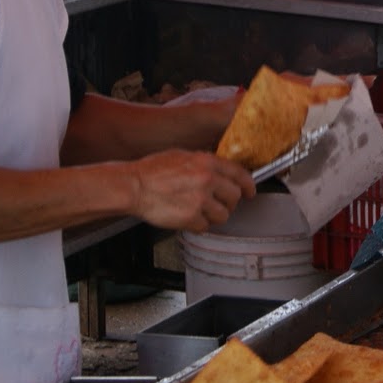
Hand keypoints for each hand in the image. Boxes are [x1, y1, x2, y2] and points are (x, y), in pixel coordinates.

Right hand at [129, 149, 254, 231]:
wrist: (133, 186)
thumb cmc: (151, 171)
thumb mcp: (182, 156)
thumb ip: (204, 163)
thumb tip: (220, 171)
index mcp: (206, 162)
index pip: (240, 174)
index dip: (248, 185)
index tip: (250, 192)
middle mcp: (207, 179)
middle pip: (234, 197)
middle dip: (228, 202)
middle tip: (217, 203)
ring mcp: (200, 200)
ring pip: (223, 215)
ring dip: (213, 216)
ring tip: (198, 211)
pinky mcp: (190, 217)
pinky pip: (205, 226)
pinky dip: (197, 225)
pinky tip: (187, 217)